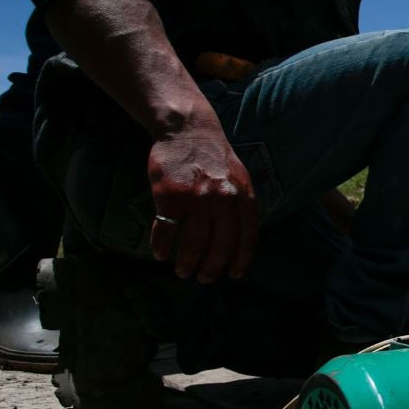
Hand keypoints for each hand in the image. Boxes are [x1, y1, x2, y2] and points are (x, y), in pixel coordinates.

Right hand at [147, 109, 257, 282]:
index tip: (234, 275)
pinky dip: (162, 246)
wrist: (188, 130)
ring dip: (187, 262)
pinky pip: (166, 230)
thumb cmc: (215, 158)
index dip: (241, 260)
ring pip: (194, 243)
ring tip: (183, 271)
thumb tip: (242, 242)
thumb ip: (242, 206)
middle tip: (204, 279)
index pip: (248, 237)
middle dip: (212, 268)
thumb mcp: (240, 179)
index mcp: (244, 197)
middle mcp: (223, 200)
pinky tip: (160, 254)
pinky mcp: (170, 196)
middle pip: (221, 246)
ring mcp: (197, 198)